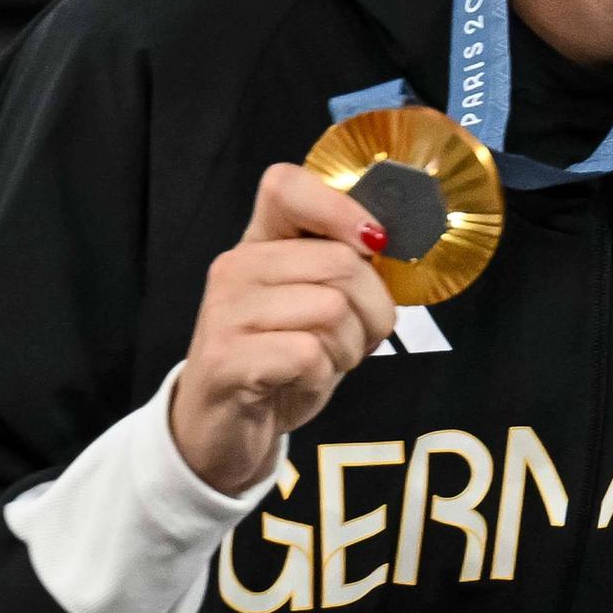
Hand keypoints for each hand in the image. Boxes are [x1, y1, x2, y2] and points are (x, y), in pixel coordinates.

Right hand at [170, 164, 401, 495]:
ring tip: (324, 360)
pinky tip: (301, 380)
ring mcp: (224, 312)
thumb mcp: (319, 303)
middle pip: (342, 263)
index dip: (341, 208)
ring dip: (351, 347)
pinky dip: (324, 375)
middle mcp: (235, 268)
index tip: (374, 244)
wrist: (225, 427)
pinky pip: (310, 354)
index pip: (287, 185)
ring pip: (333, 310)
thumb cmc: (285, 359)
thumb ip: (347, 267)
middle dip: (373, 310)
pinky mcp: (224, 359)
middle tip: (353, 337)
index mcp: (260, 244)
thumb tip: (388, 241)